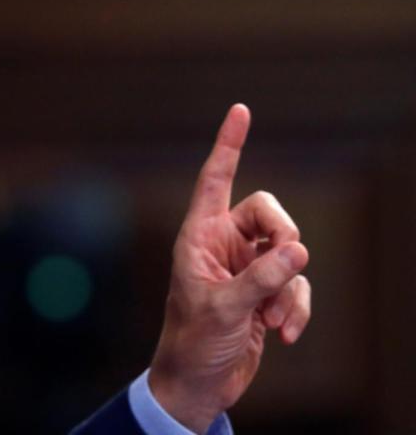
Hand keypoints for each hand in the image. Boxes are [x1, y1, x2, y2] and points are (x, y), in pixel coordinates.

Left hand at [148, 104, 311, 433]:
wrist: (199, 383)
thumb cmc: (193, 342)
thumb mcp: (223, 308)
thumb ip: (261, 278)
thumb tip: (299, 251)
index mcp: (198, 237)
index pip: (214, 180)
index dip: (228, 145)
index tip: (240, 110)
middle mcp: (223, 245)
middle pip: (269, 214)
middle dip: (285, 238)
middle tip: (288, 264)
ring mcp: (246, 269)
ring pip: (288, 254)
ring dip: (289, 289)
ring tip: (272, 320)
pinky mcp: (265, 292)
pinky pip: (295, 285)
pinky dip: (295, 309)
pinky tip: (282, 334)